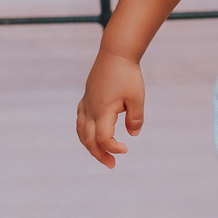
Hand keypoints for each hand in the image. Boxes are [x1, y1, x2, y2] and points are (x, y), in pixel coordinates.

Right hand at [77, 50, 144, 167]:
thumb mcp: (137, 98)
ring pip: (81, 131)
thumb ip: (136, 118)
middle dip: (99, 154)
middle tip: (111, 164)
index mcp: (102, 111)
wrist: (116, 53)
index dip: (112, 148)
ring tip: (102, 154)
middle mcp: (90, 109)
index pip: (103, 139)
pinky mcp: (87, 98)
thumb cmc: (128, 75)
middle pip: (88, 140)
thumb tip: (133, 135)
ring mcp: (86, 104)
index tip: (126, 150)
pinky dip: (85, 132)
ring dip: (90, 145)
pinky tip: (93, 134)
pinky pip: (80, 120)